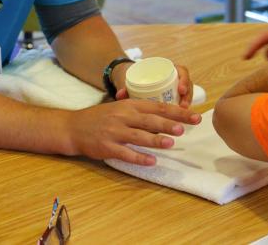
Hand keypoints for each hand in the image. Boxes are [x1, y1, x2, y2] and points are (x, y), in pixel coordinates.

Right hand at [66, 100, 201, 165]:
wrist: (73, 127)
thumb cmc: (99, 118)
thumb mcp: (119, 108)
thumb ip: (139, 111)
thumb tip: (165, 117)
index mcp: (128, 105)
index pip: (157, 106)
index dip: (176, 111)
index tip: (193, 116)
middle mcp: (122, 117)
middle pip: (150, 120)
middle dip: (168, 123)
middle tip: (185, 128)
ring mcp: (114, 132)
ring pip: (138, 136)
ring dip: (155, 140)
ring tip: (171, 143)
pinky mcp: (107, 147)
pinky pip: (126, 153)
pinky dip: (139, 158)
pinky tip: (151, 161)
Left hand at [114, 64, 193, 107]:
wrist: (128, 81)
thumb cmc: (132, 78)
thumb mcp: (129, 81)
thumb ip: (125, 87)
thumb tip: (120, 94)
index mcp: (165, 70)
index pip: (181, 71)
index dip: (184, 80)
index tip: (181, 90)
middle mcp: (172, 79)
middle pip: (187, 85)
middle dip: (188, 96)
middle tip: (183, 107)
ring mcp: (173, 89)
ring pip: (186, 95)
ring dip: (186, 105)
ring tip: (182, 114)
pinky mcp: (172, 99)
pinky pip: (180, 104)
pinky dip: (180, 112)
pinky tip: (179, 120)